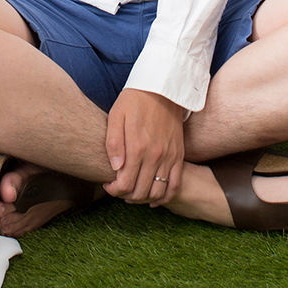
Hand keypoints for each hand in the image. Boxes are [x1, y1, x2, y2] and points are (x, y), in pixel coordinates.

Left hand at [104, 88, 184, 205]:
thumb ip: (113, 143)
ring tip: (133, 193)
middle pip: (140, 192)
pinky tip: (154, 199)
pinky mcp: (179, 155)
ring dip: (144, 199)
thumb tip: (115, 168)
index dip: (114, 190)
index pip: (125, 185)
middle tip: (119, 189)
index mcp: (137, 148)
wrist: (162, 89)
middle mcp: (155, 156)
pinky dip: (165, 197)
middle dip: (126, 196)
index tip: (108, 184)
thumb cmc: (134, 101)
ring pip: (158, 192)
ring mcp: (169, 157)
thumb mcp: (116, 116)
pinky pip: (175, 184)